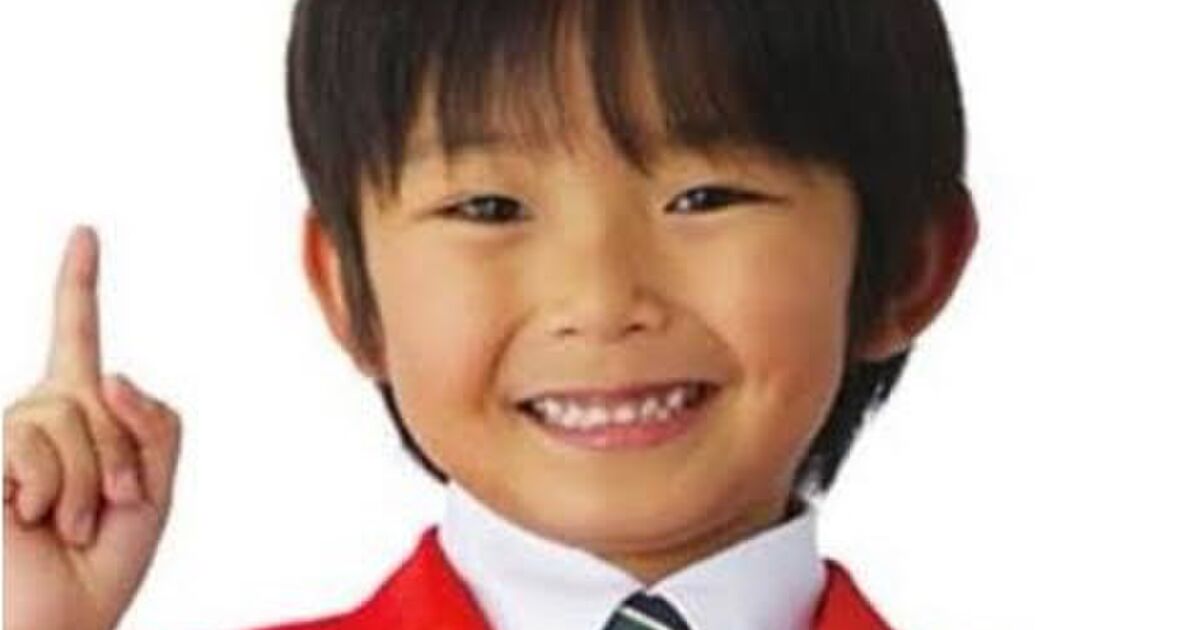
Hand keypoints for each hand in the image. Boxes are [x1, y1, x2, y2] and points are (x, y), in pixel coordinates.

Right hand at [4, 226, 181, 629]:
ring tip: (74, 520)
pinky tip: (36, 520)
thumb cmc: (108, 554)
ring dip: (89, 481)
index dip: (78, 283)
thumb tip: (110, 374)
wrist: (65, 613)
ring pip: (68, 417)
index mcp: (83, 410)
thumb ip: (154, 421)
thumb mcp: (157, 483)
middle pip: (98, 391)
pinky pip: (31, 446)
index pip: (77, 334)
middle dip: (121, 456)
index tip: (86, 233)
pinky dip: (53, 491)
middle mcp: (39, 412)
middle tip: (113, 505)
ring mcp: (6, 434)